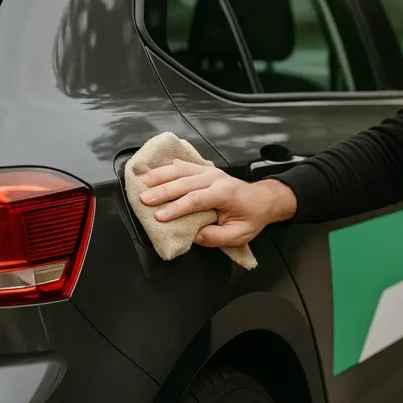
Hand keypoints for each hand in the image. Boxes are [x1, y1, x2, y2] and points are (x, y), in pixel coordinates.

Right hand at [137, 160, 296, 248]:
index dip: (176, 208)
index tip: (158, 216)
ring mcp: (209, 171)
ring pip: (181, 170)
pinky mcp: (204, 170)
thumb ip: (216, 237)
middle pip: (184, 182)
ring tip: (140, 182)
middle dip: (162, 191)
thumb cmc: (251, 217)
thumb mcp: (239, 234)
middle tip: (142, 199)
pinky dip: (166, 167)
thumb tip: (193, 236)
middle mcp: (215, 178)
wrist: (263, 199)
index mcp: (225, 193)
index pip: (196, 200)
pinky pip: (183, 165)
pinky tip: (151, 169)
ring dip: (159, 176)